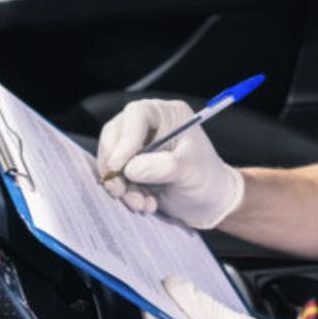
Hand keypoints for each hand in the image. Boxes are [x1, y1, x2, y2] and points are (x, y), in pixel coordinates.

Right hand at [96, 99, 243, 228]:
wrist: (208, 202)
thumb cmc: (206, 179)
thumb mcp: (191, 172)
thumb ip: (164, 167)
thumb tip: (131, 169)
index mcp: (168, 114)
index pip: (137, 114)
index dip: (125, 139)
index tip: (120, 167)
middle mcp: (148, 124)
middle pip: (114, 134)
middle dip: (115, 167)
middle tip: (121, 191)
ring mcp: (136, 144)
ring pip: (110, 157)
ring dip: (119, 184)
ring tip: (141, 204)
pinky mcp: (129, 164)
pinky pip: (113, 175)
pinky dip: (123, 192)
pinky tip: (145, 204)